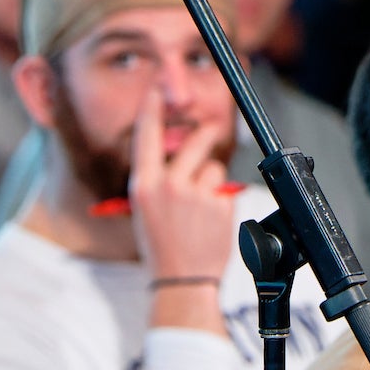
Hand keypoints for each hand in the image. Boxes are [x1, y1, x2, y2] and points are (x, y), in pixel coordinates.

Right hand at [128, 89, 234, 332]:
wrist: (180, 281)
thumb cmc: (161, 246)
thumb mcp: (145, 210)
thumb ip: (158, 180)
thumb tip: (175, 153)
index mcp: (144, 185)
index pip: (146, 136)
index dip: (151, 108)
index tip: (156, 89)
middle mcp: (168, 186)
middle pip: (195, 142)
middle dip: (206, 134)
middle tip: (211, 131)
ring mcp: (195, 196)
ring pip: (213, 167)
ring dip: (212, 181)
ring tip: (201, 208)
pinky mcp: (218, 206)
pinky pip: (225, 189)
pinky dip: (221, 201)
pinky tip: (210, 222)